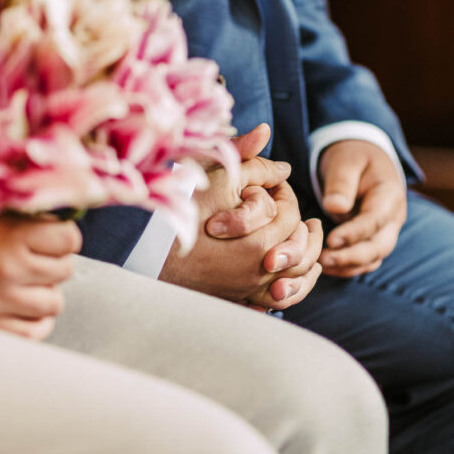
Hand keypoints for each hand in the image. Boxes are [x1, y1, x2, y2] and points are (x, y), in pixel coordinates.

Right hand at [0, 203, 81, 339]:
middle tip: (30, 256)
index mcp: (9, 236)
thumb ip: (11, 210)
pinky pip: (35, 332)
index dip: (60, 234)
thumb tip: (51, 210)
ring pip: (53, 302)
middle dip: (51, 261)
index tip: (48, 233)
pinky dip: (33, 321)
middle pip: (64, 270)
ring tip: (21, 281)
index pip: (69, 238)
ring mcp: (0, 304)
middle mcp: (10, 271)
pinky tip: (18, 308)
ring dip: (42, 292)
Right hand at [159, 125, 322, 309]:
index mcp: (262, 240)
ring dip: (307, 256)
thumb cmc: (179, 214)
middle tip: (286, 206)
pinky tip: (292, 272)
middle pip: (300, 245)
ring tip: (308, 236)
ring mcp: (251, 290)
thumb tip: (278, 151)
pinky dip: (293, 286)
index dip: (282, 192)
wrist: (146, 256)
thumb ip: (250, 160)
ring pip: (298, 278)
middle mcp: (261, 271)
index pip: (289, 212)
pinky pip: (280, 301)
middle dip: (297, 222)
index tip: (269, 185)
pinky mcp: (239, 300)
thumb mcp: (214, 178)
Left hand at [317, 140, 406, 276]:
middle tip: (322, 259)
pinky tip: (325, 266)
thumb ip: (341, 184)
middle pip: (379, 246)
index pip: (375, 221)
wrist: (363, 159)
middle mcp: (393, 218)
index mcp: (389, 195)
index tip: (331, 240)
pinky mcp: (374, 240)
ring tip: (320, 264)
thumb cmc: (352, 158)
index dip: (354, 233)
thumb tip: (335, 208)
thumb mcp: (346, 162)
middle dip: (351, 257)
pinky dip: (348, 267)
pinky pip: (365, 260)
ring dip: (348, 266)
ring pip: (374, 258)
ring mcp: (386, 231)